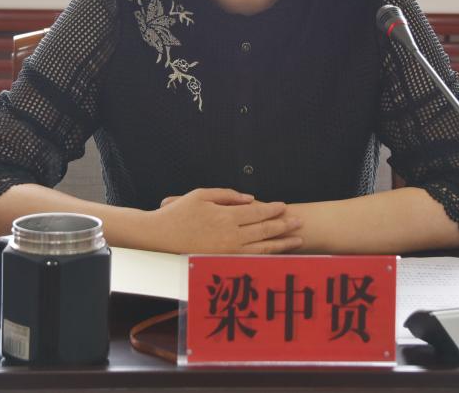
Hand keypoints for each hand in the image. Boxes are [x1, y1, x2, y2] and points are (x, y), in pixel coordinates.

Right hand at [146, 188, 302, 253]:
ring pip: (262, 248)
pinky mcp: (222, 262)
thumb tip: (250, 198)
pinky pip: (250, 260)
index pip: (257, 213)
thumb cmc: (178, 213)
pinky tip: (277, 254)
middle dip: (284, 226)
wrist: (158, 237)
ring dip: (281, 244)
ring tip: (297, 241)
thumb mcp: (201, 195)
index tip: (286, 206)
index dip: (273, 209)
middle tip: (300, 223)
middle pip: (264, 231)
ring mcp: (227, 252)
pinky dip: (266, 257)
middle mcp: (230, 236)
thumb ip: (227, 195)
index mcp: (225, 217)